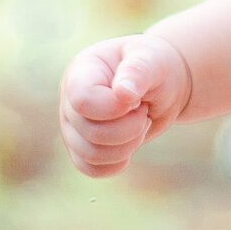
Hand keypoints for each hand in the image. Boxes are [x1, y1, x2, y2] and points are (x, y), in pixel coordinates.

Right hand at [58, 32, 192, 178]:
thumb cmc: (154, 66)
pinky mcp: (81, 149)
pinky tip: (131, 140)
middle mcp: (70, 100)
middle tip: (143, 108)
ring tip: (139, 122)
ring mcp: (72, 127)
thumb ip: (138, 71)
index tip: (137, 98)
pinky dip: (118, 161)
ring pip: (92, 155)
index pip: (83, 100)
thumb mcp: (153, 60)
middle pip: (92, 132)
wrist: (160, 85)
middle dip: (130, 127)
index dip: (115, 108)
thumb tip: (123, 93)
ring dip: (128, 144)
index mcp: (81, 71)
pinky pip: (93, 169)